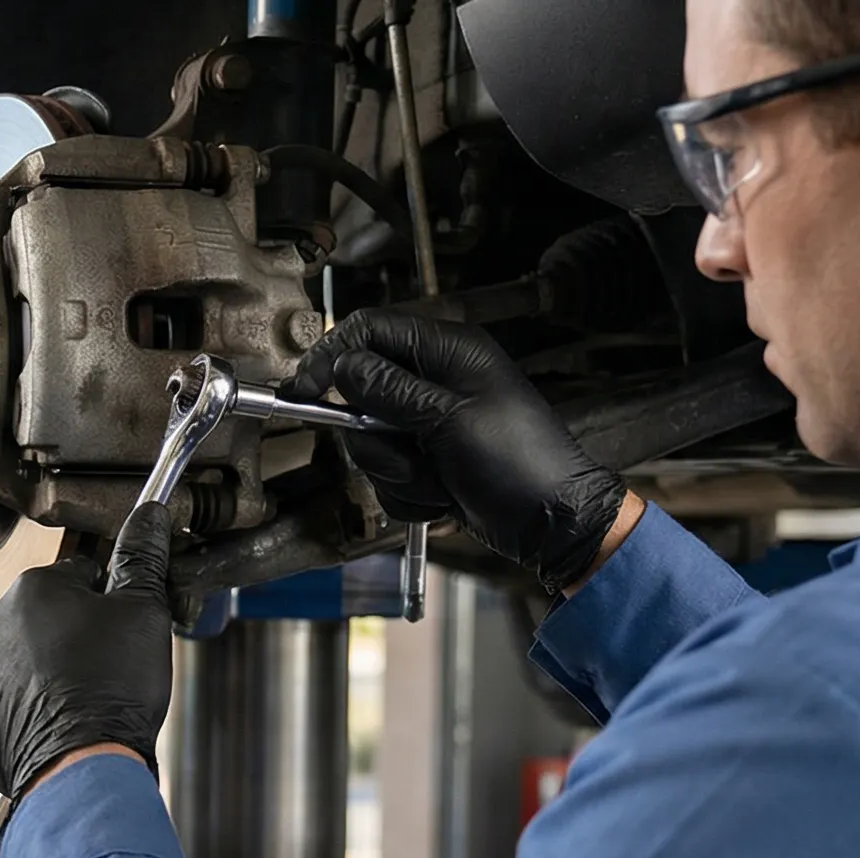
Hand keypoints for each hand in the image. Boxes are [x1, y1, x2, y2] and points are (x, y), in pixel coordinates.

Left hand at [0, 500, 174, 797]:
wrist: (80, 765)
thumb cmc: (113, 687)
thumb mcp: (144, 613)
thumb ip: (142, 558)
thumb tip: (148, 514)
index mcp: (33, 587)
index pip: (80, 576)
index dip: (109, 602)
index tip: (122, 630)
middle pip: (45, 616)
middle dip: (72, 635)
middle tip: (105, 668)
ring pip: (20, 656)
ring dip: (45, 669)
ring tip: (80, 698)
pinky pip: (0, 697)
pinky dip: (23, 705)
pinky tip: (54, 719)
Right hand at [288, 312, 630, 595]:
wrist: (551, 524)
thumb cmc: (519, 463)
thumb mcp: (450, 420)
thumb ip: (390, 390)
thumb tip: (343, 365)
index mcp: (449, 352)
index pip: (371, 331)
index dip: (333, 356)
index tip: (307, 391)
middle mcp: (435, 383)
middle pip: (361, 396)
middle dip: (377, 439)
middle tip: (411, 456)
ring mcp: (430, 425)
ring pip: (371, 444)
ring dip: (398, 473)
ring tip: (440, 480)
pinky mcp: (428, 462)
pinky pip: (389, 477)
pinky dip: (412, 495)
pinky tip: (446, 497)